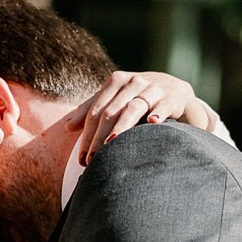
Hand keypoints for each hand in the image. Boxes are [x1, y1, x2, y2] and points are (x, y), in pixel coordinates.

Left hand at [67, 71, 220, 165]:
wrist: (175, 90)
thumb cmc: (139, 97)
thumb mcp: (116, 99)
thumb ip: (92, 110)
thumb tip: (67, 126)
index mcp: (116, 81)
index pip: (96, 111)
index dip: (87, 135)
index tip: (82, 158)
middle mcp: (133, 82)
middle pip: (111, 111)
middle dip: (99, 137)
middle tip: (93, 160)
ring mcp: (153, 88)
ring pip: (134, 108)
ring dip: (122, 127)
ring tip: (111, 143)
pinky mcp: (172, 97)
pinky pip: (163, 105)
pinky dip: (158, 112)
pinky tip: (152, 122)